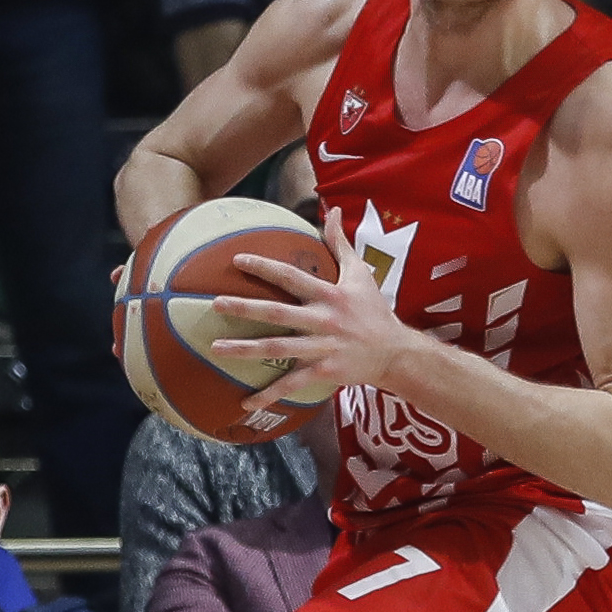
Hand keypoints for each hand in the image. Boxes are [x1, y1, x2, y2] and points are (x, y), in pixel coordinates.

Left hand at [213, 208, 424, 414]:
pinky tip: (245, 401)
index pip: (292, 276)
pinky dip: (269, 394)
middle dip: (246, 308)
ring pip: (279, 349)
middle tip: (216, 304)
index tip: (238, 259)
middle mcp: (323, 320)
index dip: (265, 267)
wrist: (395, 352)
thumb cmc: (373, 310)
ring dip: (246, 350)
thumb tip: (333, 210)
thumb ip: (340, 243)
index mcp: (329, 295)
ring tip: (216, 348)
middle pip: (279, 313)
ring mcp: (323, 347)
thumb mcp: (361, 273)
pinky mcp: (324, 372)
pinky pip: (292, 384)